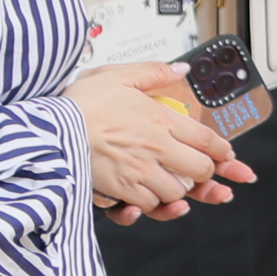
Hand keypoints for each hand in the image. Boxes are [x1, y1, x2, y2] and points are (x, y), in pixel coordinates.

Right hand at [68, 66, 253, 222]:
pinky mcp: (122, 190)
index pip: (206, 139)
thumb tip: (180, 70)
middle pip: (200, 170)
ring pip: (178, 192)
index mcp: (160, 120)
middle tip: (201, 171)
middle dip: (205, 173)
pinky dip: (151, 204)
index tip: (226, 154)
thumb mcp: (118, 74)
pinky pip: (149, 205)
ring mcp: (140, 172)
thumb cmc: (80, 104)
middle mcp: (156, 148)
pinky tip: (148, 195)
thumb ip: (153, 72)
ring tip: (171, 183)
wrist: (50, 130)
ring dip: (178, 190)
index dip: (221, 150)